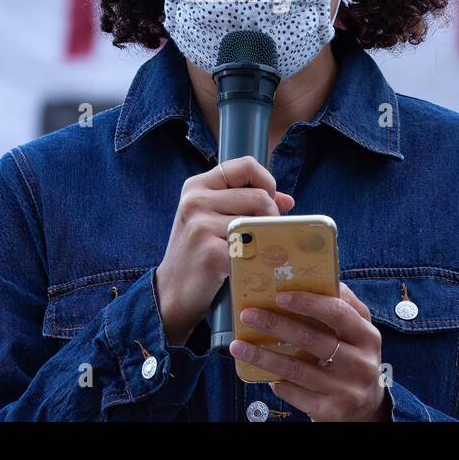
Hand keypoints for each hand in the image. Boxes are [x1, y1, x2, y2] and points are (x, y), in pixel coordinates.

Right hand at [155, 156, 294, 345]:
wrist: (171, 293)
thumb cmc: (198, 254)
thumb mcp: (213, 219)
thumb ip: (246, 204)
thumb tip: (287, 200)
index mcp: (196, 186)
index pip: (245, 165)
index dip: (265, 181)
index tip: (267, 201)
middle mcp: (195, 201)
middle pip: (259, 196)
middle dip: (272, 217)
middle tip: (264, 236)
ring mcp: (201, 226)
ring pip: (259, 222)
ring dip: (267, 238)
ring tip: (258, 250)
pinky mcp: (210, 253)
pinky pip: (252, 248)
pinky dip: (259, 258)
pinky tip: (251, 266)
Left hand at [229, 282, 388, 421]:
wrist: (368, 404)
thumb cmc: (354, 356)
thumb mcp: (357, 330)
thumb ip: (341, 306)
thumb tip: (306, 279)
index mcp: (367, 335)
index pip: (336, 312)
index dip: (306, 302)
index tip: (278, 295)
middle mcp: (361, 363)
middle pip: (312, 340)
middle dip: (276, 324)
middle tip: (248, 315)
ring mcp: (347, 390)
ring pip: (297, 369)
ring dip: (263, 356)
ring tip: (238, 346)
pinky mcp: (332, 411)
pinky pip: (296, 394)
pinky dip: (277, 383)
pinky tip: (265, 375)